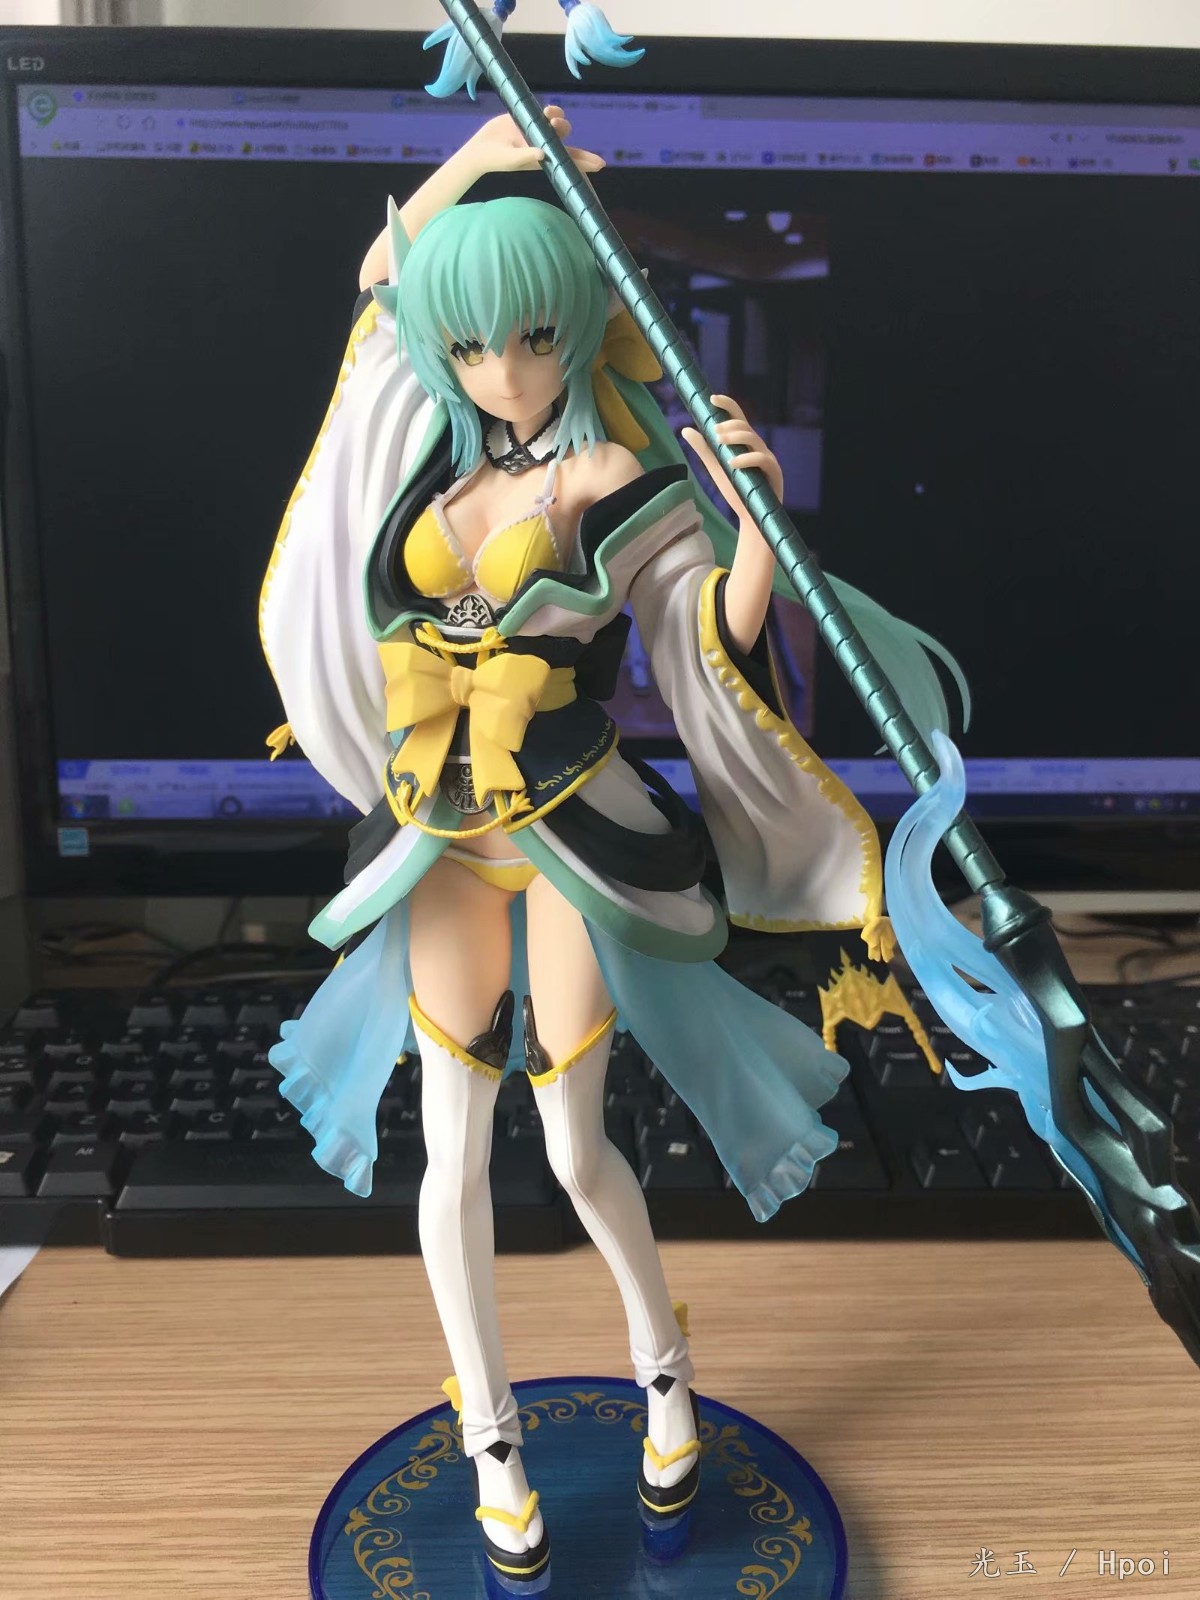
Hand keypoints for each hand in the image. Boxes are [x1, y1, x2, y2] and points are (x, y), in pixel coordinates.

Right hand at [459, 105, 604, 177]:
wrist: (480, 149)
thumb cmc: (496, 159)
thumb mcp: (511, 159)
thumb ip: (526, 155)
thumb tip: (543, 154)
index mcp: (544, 160)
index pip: (570, 161)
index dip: (586, 161)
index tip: (602, 164)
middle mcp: (544, 146)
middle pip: (567, 139)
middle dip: (567, 131)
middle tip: (556, 124)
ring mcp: (537, 132)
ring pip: (558, 123)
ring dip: (559, 118)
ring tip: (550, 116)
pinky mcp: (529, 119)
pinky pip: (546, 113)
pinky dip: (550, 111)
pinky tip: (546, 111)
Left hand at [681, 394, 782, 518]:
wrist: (751, 518)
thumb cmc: (736, 491)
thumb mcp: (716, 468)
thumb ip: (704, 449)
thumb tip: (686, 429)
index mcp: (745, 443)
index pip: (738, 417)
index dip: (727, 405)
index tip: (712, 399)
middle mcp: (757, 446)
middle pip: (745, 425)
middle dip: (728, 425)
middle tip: (714, 432)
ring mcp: (767, 458)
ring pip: (752, 438)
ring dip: (735, 437)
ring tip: (719, 442)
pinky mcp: (774, 471)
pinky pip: (761, 458)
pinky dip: (745, 459)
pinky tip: (732, 463)